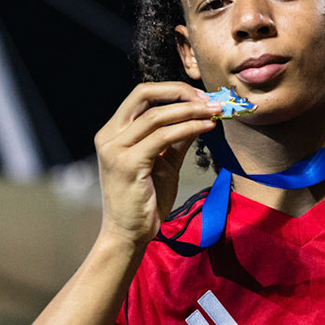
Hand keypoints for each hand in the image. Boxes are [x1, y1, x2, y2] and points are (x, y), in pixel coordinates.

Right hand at [94, 82, 216, 247]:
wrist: (129, 234)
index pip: (141, 95)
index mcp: (114, 132)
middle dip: (180, 92)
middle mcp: (109, 136)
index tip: (200, 97)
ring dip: (191, 110)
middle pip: (144, 94)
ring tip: (215, 112)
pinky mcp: (128, 163)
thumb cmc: (146, 201)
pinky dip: (189, 128)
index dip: (172, 91)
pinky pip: (163, 137)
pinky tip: (207, 128)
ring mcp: (116, 149)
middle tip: (209, 99)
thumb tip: (200, 117)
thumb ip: (176, 140)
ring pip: (157, 115)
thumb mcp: (164, 163)